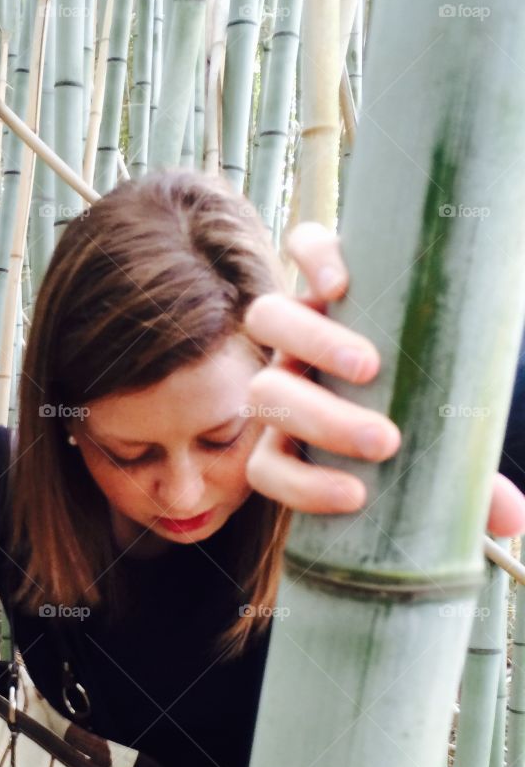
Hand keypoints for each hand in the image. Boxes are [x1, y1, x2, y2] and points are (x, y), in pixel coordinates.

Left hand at [243, 224, 524, 538]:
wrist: (424, 339)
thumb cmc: (425, 412)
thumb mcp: (444, 451)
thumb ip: (467, 486)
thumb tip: (511, 522)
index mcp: (293, 435)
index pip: (268, 471)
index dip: (300, 488)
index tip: (358, 497)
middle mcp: (287, 377)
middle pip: (266, 397)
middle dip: (319, 423)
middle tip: (384, 440)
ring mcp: (299, 321)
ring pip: (267, 323)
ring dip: (311, 347)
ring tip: (371, 366)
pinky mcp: (325, 268)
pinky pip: (302, 245)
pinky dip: (315, 259)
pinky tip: (344, 284)